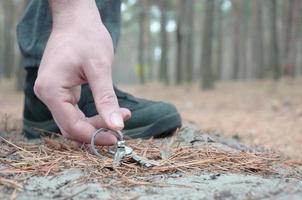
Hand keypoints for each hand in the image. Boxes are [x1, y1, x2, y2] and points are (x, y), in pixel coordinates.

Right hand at [34, 0, 129, 144]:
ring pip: (74, 120)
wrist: (77, 19)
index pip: (72, 126)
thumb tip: (117, 127)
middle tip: (121, 128)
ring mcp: (52, 92)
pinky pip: (74, 111)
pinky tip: (109, 111)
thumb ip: (106, 99)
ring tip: (121, 115)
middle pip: (72, 126)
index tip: (117, 137)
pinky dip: (92, 115)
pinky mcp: (60, 89)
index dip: (94, 136)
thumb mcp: (100, 68)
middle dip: (97, 130)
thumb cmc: (87, 37)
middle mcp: (47, 94)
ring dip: (96, 123)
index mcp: (51, 90)